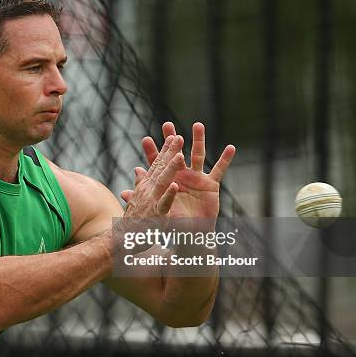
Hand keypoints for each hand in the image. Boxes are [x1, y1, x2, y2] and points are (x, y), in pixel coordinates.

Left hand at [121, 122, 235, 219]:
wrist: (189, 232)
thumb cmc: (172, 220)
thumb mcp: (156, 208)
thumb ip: (143, 200)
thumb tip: (123, 193)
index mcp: (168, 179)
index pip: (158, 163)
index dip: (152, 152)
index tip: (145, 139)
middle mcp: (182, 174)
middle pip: (176, 153)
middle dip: (172, 140)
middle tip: (167, 125)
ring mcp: (196, 177)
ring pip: (198, 155)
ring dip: (198, 140)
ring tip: (197, 125)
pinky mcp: (210, 184)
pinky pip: (219, 169)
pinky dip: (226, 159)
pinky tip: (231, 148)